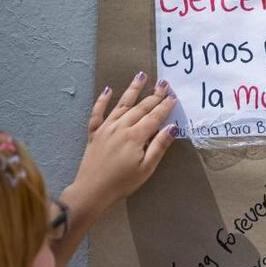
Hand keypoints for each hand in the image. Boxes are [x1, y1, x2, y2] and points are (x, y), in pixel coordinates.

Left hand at [70, 71, 177, 213]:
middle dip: (154, 95)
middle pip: (141, 108)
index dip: (165, 106)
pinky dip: (102, 100)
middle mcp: (120, 127)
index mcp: (135, 136)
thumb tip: (172, 127)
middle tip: (164, 83)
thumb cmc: (122, 183)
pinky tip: (108, 90)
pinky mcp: (95, 133)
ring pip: (121, 104)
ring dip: (132, 89)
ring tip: (141, 76)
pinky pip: (98, 113)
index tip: (174, 97)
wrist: (92, 190)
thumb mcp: (146, 168)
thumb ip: (159, 146)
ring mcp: (106, 128)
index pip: (155, 117)